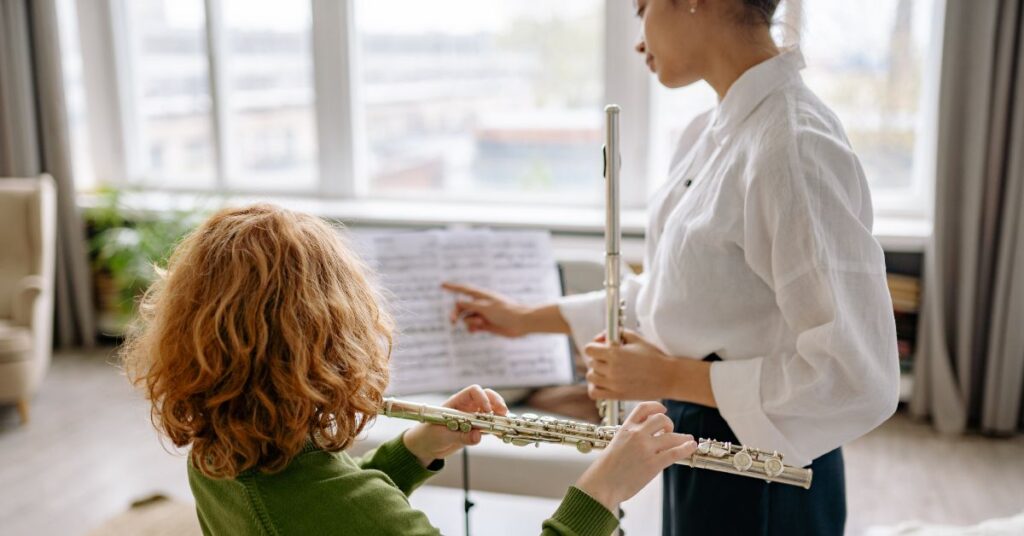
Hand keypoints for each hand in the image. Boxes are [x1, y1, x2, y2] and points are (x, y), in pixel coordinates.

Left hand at [402, 385, 507, 466]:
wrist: (425, 447)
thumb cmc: (428, 436)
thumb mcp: (442, 436)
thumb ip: (460, 436)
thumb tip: (478, 436)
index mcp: (456, 402)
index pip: (473, 391)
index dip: (482, 398)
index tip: (487, 410)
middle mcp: (466, 407)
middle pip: (486, 397)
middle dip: (496, 402)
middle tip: (503, 413)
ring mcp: (472, 418)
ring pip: (491, 411)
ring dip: (499, 415)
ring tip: (505, 424)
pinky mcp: (475, 429)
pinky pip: (490, 426)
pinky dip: (497, 428)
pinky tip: (502, 434)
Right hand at [441, 282, 531, 336]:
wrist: (522, 323)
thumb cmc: (506, 312)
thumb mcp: (486, 307)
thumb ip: (471, 305)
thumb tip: (458, 303)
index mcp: (482, 296)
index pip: (464, 289)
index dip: (452, 287)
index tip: (441, 285)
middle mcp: (481, 304)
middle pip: (461, 306)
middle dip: (456, 313)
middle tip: (452, 321)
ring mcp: (483, 314)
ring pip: (467, 317)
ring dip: (469, 322)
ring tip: (479, 324)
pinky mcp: (486, 324)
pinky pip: (473, 326)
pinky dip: (472, 328)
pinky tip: (475, 331)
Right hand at [575, 401, 696, 511]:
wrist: (602, 484)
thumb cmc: (606, 469)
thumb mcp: (615, 444)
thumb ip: (630, 438)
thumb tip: (649, 438)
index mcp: (625, 428)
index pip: (644, 408)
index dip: (656, 407)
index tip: (663, 410)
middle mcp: (636, 435)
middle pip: (661, 419)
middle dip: (669, 424)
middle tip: (670, 431)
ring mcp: (645, 449)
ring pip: (671, 436)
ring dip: (682, 437)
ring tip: (687, 440)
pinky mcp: (653, 464)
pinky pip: (675, 452)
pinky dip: (686, 448)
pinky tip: (691, 446)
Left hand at [584, 330, 715, 405]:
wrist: (668, 377)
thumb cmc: (654, 356)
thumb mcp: (636, 338)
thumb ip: (616, 334)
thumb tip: (600, 338)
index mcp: (615, 353)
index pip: (589, 349)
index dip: (595, 347)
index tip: (603, 348)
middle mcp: (611, 369)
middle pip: (591, 362)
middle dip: (599, 358)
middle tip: (611, 359)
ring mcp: (613, 383)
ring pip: (591, 376)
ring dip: (596, 372)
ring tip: (608, 371)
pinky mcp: (617, 395)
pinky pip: (594, 392)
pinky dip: (595, 387)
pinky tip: (604, 383)